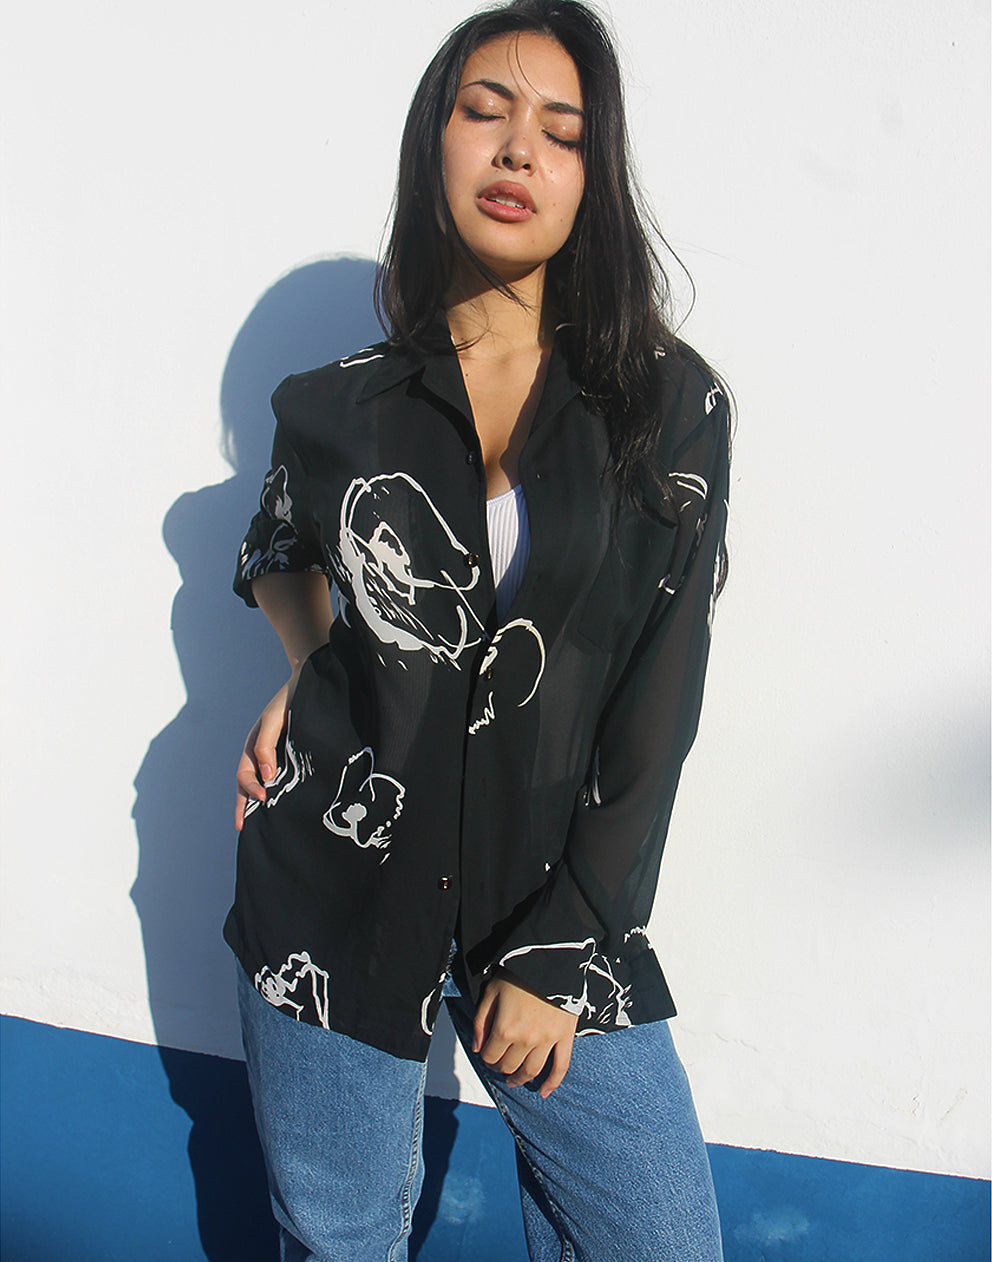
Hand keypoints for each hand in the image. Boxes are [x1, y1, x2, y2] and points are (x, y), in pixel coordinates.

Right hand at [234, 670, 299, 829]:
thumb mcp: (273, 721)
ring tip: (261, 824)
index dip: (250, 789)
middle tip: (243, 828)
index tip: (263, 798)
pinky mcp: (291, 758)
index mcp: (253, 746)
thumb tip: (266, 778)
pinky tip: (284, 807)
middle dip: (244, 806)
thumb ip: (265, 746)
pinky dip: (278, 794)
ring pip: (263, 784)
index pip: (245, 775)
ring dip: (258, 802)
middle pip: (248, 785)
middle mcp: (261, 754)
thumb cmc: (288, 701)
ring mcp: (275, 757)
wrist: (308, 685)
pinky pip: (281, 779)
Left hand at [473, 971, 577, 1097]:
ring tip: (515, 1080)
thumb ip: (481, 1021)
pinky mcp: (565, 1037)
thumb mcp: (491, 992)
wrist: (550, 960)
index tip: (487, 1052)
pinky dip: (553, 1083)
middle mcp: (526, 1040)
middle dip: (501, 1067)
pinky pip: (561, 1066)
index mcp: (504, 1029)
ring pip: (531, 1071)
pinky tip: (545, 1093)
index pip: (490, 1056)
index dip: (486, 1057)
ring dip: (521, 1079)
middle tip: (500, 1062)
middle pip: (509, 1066)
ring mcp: (547, 1041)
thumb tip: (478, 1048)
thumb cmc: (518, 973)